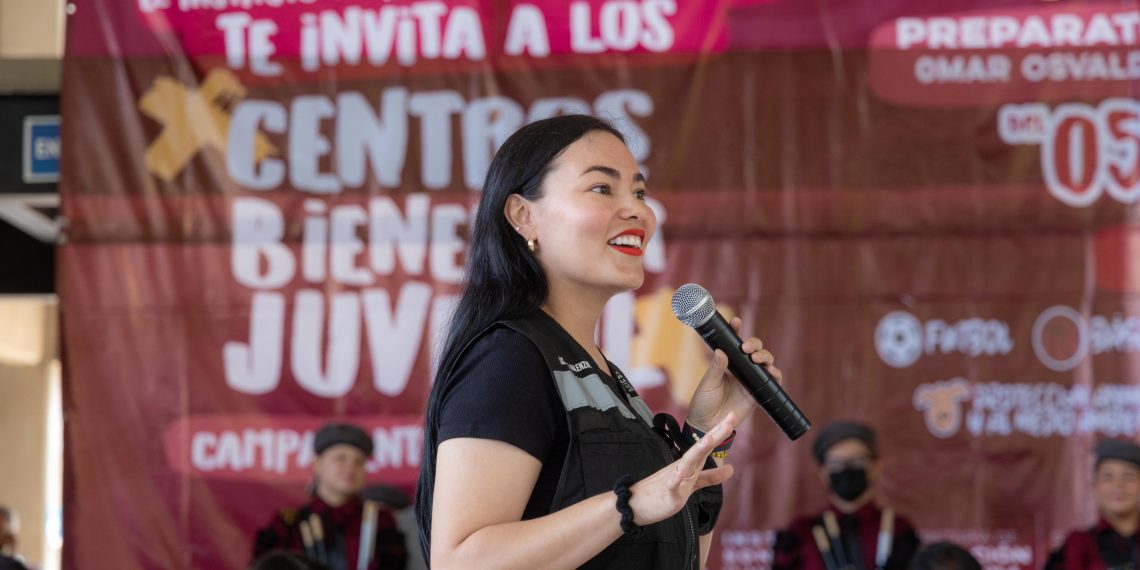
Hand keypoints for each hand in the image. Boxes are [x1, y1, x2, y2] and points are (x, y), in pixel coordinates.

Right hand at [628, 414, 737, 524]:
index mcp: (691, 464)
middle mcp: (684, 467)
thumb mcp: (692, 483)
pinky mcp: (667, 492)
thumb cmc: (663, 491)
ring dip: (698, 450)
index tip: (732, 415)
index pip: (708, 445)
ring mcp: (675, 478)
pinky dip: (677, 479)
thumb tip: (731, 469)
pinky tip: (681, 474)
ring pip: (688, 462)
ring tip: (709, 439)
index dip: (720, 431)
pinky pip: (672, 484)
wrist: (636, 503)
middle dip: (716, 434)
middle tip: (730, 419)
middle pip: (701, 448)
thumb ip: (710, 476)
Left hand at [685, 317, 781, 431]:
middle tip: (747, 349)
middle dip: (755, 345)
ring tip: (757, 359)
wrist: (708, 425)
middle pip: (754, 350)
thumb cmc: (703, 403)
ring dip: (765, 357)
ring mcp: (750, 381)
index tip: (736, 321)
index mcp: (727, 364)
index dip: (736, 331)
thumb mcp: (708, 384)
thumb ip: (716, 368)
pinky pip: (771, 382)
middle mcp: (740, 369)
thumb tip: (721, 351)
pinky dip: (774, 374)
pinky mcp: (757, 393)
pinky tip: (770, 371)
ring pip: (765, 363)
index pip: (733, 344)